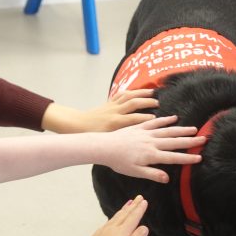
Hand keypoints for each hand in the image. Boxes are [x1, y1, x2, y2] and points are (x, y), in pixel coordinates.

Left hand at [40, 89, 157, 132]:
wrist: (77, 125)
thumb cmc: (92, 135)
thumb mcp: (108, 141)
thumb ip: (121, 141)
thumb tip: (134, 145)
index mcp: (115, 122)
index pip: (134, 118)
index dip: (146, 118)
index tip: (157, 120)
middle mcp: (115, 111)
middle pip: (133, 103)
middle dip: (147, 101)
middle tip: (158, 103)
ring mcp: (111, 105)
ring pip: (128, 95)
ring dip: (141, 92)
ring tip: (153, 91)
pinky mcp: (109, 102)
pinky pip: (121, 94)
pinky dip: (130, 91)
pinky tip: (137, 90)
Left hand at [68, 196, 148, 235]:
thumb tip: (144, 227)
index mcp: (121, 232)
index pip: (133, 218)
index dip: (139, 210)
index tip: (144, 201)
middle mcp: (112, 228)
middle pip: (125, 214)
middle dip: (133, 206)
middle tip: (139, 197)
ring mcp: (104, 230)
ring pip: (116, 216)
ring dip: (124, 209)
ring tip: (129, 203)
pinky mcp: (98, 234)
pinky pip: (109, 221)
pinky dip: (116, 216)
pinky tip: (115, 218)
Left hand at [98, 115, 203, 182]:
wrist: (105, 147)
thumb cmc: (119, 162)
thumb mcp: (135, 172)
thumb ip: (152, 174)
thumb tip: (167, 178)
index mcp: (151, 155)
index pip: (173, 157)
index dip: (187, 158)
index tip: (199, 158)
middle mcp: (151, 143)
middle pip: (174, 142)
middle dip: (190, 141)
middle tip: (204, 139)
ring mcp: (146, 133)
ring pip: (167, 131)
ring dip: (181, 130)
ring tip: (194, 129)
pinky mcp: (140, 127)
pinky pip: (155, 122)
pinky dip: (165, 120)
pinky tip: (174, 118)